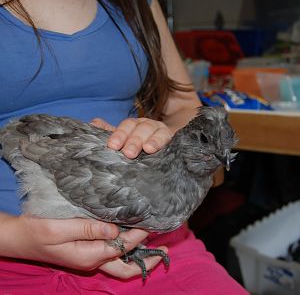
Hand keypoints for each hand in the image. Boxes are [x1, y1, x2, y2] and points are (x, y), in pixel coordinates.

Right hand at [0, 214, 166, 278]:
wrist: (22, 237)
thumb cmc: (38, 231)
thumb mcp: (61, 229)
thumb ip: (88, 229)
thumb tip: (115, 229)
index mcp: (89, 256)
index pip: (122, 247)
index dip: (138, 236)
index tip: (151, 223)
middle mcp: (93, 259)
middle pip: (126, 266)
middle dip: (147, 260)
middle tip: (165, 249)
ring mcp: (91, 257)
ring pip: (120, 261)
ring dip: (138, 254)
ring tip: (155, 243)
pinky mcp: (87, 250)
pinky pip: (111, 252)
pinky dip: (125, 246)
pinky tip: (130, 234)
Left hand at [91, 117, 172, 158]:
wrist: (158, 150)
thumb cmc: (136, 147)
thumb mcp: (122, 140)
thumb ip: (108, 132)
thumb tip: (93, 123)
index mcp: (134, 125)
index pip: (126, 126)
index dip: (119, 135)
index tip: (113, 146)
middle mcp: (147, 125)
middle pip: (141, 128)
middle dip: (134, 140)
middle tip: (128, 153)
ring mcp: (160, 131)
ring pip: (155, 132)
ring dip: (151, 140)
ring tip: (147, 149)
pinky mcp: (171, 139)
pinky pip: (168, 139)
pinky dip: (163, 143)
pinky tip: (159, 150)